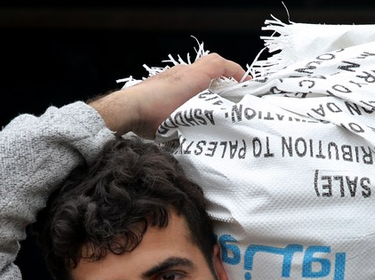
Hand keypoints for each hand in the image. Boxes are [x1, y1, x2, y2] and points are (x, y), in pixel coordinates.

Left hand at [89, 53, 247, 137]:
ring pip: (194, 74)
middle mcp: (182, 71)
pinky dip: (192, 90)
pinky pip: (181, 82)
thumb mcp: (188, 115)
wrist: (128, 110)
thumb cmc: (156, 113)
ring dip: (206, 84)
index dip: (236, 72)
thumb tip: (220, 120)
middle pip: (209, 66)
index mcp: (193, 75)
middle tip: (232, 92)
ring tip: (212, 101)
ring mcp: (169, 76)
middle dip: (223, 78)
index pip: (220, 64)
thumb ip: (206, 114)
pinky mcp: (159, 84)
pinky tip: (189, 107)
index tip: (246, 83)